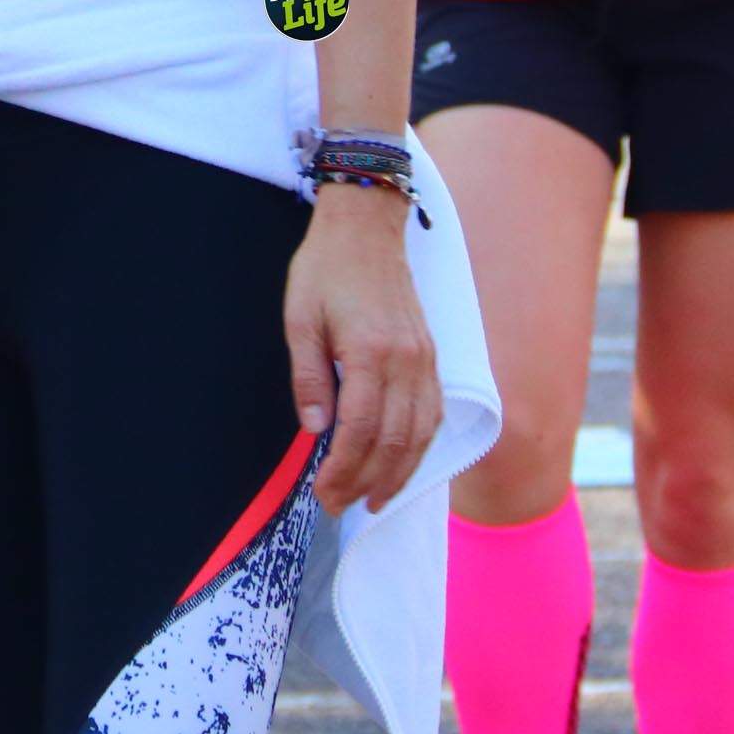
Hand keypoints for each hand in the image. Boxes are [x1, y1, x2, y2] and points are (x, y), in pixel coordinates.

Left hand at [285, 184, 437, 514]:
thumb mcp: (300, 318)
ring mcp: (425, 359)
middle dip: (368, 481)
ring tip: (375, 499)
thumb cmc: (326, 269)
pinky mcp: (432, 355)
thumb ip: (309, 376)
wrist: (366, 227)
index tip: (324, 494)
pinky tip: (404, 463)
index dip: (343, 469)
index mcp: (371, 352)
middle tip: (341, 506)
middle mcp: (406, 361)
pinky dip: (421, 446)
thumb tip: (314, 429)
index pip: (360, 430)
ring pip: (420, 433)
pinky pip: (434, 412)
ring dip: (399, 474)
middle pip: (393, 440)